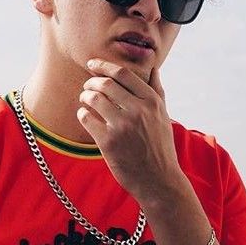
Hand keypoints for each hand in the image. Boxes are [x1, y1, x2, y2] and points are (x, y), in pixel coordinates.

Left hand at [78, 58, 185, 204]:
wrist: (159, 181)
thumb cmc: (160, 147)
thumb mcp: (163, 116)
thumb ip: (157, 91)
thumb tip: (153, 69)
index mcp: (151, 102)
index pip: (123, 74)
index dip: (104, 65)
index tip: (93, 64)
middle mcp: (138, 111)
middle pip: (105, 84)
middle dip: (91, 81)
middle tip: (87, 85)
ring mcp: (122, 127)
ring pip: (93, 99)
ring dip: (85, 96)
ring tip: (85, 99)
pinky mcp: (108, 142)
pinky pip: (86, 118)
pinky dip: (82, 114)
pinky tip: (85, 115)